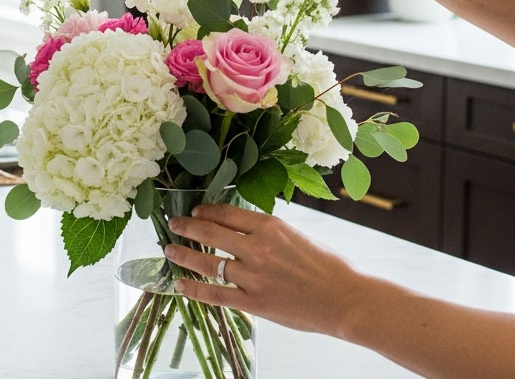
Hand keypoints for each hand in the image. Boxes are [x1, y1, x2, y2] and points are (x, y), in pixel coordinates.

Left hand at [165, 204, 365, 335]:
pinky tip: (180, 284)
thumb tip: (243, 229)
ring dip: (184, 255)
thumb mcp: (296, 235)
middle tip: (173, 224)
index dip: (206, 211)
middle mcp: (257, 248)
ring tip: (169, 250)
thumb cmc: (327, 266)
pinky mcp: (254, 302)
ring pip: (207, 262)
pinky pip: (215, 294)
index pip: (226, 213)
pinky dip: (194, 289)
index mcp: (270, 226)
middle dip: (187, 226)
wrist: (345, 298)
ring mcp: (253, 276)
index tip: (195, 210)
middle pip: (211, 232)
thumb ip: (268, 232)